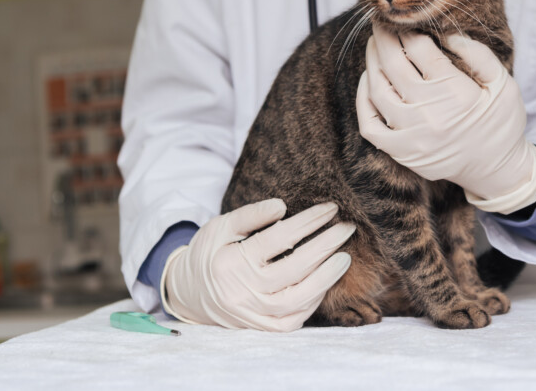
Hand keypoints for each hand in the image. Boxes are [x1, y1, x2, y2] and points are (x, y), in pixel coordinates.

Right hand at [161, 199, 354, 331]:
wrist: (188, 294)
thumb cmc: (209, 254)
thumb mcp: (220, 227)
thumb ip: (250, 215)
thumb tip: (282, 206)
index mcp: (231, 263)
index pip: (278, 239)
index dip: (308, 222)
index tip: (330, 209)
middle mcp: (243, 292)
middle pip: (295, 269)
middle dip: (325, 246)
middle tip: (347, 229)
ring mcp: (253, 315)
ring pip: (298, 300)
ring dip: (326, 278)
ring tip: (344, 257)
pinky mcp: (262, 328)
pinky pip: (295, 319)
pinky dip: (314, 301)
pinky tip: (326, 281)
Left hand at [356, 27, 535, 214]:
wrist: (496, 171)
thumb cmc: (501, 123)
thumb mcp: (504, 84)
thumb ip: (478, 55)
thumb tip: (447, 33)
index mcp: (455, 92)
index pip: (419, 49)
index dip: (409, 30)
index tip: (405, 20)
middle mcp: (429, 112)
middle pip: (393, 64)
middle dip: (383, 37)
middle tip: (379, 22)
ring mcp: (411, 135)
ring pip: (377, 89)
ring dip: (371, 62)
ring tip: (374, 46)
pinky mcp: (401, 152)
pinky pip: (369, 124)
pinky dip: (363, 100)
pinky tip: (369, 82)